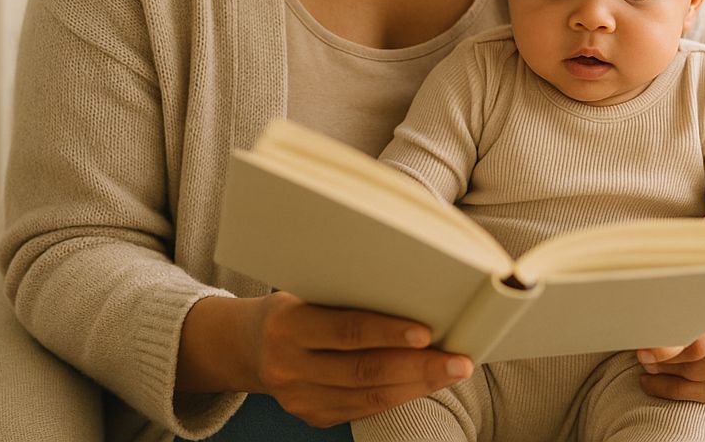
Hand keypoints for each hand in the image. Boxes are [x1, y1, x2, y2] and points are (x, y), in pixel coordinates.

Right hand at [177, 291, 472, 427]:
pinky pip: (363, 410)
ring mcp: (299, 399)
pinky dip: (399, 396)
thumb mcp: (307, 289)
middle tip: (458, 360)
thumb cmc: (292, 303)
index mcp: (288, 325)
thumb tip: (410, 288)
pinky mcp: (312, 417)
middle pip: (364, 372)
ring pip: (368, 398)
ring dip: (417, 386)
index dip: (388, 332)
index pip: (346, 331)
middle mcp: (290, 367)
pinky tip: (423, 383)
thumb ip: (346, 293)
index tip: (427, 330)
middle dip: (418, 367)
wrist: (245, 345)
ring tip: (452, 371)